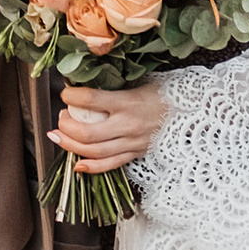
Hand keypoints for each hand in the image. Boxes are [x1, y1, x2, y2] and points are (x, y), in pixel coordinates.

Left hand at [54, 77, 170, 169]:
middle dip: (67, 126)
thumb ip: (114, 87)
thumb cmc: (164, 94)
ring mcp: (132, 142)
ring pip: (95, 151)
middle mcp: (128, 124)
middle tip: (60, 118)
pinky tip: (77, 164)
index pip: (92, 100)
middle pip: (88, 133)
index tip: (65, 94)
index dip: (72, 97)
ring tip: (58, 137)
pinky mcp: (136, 154)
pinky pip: (111, 165)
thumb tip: (86, 84)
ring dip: (71, 146)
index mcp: (128, 102)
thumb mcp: (139, 82)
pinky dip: (92, 167)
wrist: (190, 112)